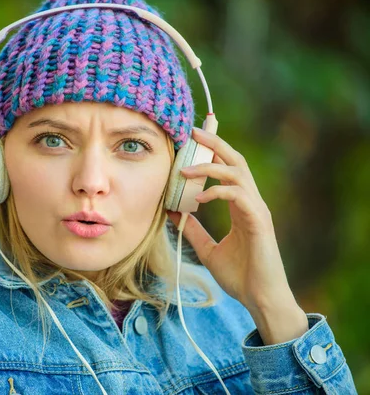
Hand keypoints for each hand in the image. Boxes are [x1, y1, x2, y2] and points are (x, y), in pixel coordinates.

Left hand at [167, 127, 307, 343]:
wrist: (259, 299)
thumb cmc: (240, 276)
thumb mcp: (208, 249)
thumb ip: (193, 229)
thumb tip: (172, 213)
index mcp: (241, 206)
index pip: (228, 169)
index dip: (212, 152)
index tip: (191, 141)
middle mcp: (251, 203)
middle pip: (235, 161)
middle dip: (214, 143)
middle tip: (192, 132)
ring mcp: (257, 211)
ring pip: (238, 173)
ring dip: (210, 167)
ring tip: (185, 170)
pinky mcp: (259, 223)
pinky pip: (240, 196)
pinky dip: (219, 192)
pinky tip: (199, 199)